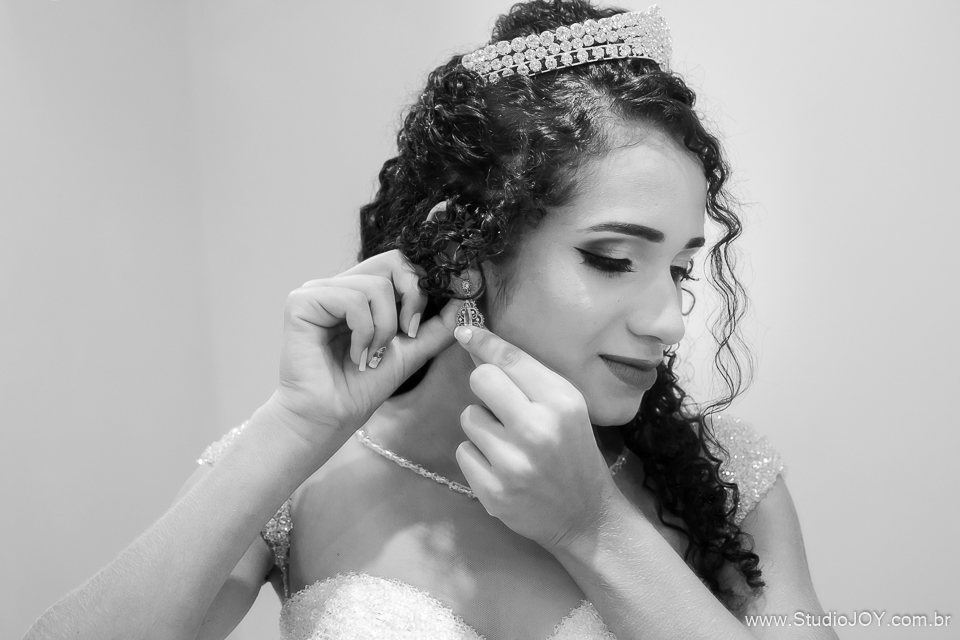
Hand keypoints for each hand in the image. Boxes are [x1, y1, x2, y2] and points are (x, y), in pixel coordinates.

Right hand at [271, 250, 460, 444]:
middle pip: (392, 261)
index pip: (399, 265)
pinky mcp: (301, 302)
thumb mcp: (409, 352)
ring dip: (385, 328)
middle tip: (407, 333)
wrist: (329, 418)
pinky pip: (352, 299)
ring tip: (371, 355)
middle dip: (412, 299)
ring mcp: (318, 291)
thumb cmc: (360, 389)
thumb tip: (464, 300)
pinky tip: (355, 356)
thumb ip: (435, 327)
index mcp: (359, 293)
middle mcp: (338, 285)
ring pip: (377, 286)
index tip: (424, 322)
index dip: (423, 284)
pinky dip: (364, 332)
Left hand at [453, 325, 619, 554]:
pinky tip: (501, 467)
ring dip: (482, 426)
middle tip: (500, 405)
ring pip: (468, 417)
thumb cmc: (573, 452)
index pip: (510, 359)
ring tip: (508, 443)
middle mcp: (537, 429)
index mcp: (562, 402)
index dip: (483, 341)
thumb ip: (527, 376)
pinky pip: (463, 452)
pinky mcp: (494, 491)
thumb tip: (477, 343)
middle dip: (485, 387)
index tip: (464, 332)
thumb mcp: (566, 407)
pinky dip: (477, 456)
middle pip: (481, 379)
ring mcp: (513, 463)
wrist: (586, 516)